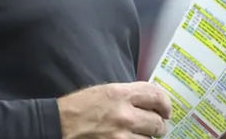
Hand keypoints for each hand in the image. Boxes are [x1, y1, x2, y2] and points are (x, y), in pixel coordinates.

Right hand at [57, 81, 171, 137]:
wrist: (59, 124)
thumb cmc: (79, 107)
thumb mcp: (104, 91)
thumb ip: (128, 94)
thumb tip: (151, 100)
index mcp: (120, 94)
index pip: (157, 96)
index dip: (166, 104)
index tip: (166, 110)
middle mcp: (124, 114)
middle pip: (158, 122)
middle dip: (158, 125)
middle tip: (154, 125)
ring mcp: (121, 136)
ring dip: (146, 138)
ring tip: (137, 134)